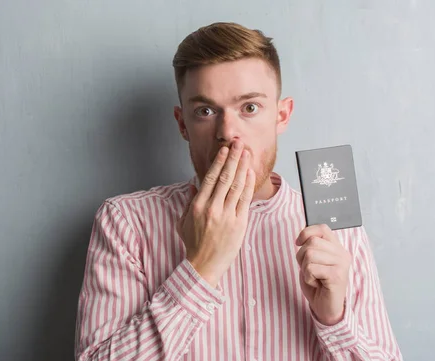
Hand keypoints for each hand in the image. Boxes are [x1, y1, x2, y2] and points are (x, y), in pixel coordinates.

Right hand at [177, 140, 255, 287]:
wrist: (204, 265)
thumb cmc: (193, 244)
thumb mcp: (184, 221)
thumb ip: (189, 201)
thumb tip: (194, 184)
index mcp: (198, 206)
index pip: (210, 178)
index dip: (218, 161)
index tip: (224, 150)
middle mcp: (213, 208)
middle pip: (225, 177)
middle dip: (233, 158)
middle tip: (238, 143)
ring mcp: (227, 216)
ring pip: (237, 186)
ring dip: (242, 167)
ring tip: (246, 153)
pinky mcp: (239, 223)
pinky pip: (245, 200)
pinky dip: (248, 185)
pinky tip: (250, 173)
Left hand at [295, 224, 350, 324]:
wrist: (326, 308)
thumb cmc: (318, 284)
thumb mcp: (313, 261)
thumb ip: (311, 247)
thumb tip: (301, 236)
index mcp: (337, 248)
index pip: (321, 228)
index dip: (306, 233)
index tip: (298, 243)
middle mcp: (342, 254)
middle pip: (312, 242)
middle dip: (302, 256)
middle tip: (309, 269)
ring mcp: (341, 264)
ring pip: (310, 254)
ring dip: (305, 268)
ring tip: (314, 277)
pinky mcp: (337, 276)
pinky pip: (311, 268)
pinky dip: (308, 277)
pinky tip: (317, 284)